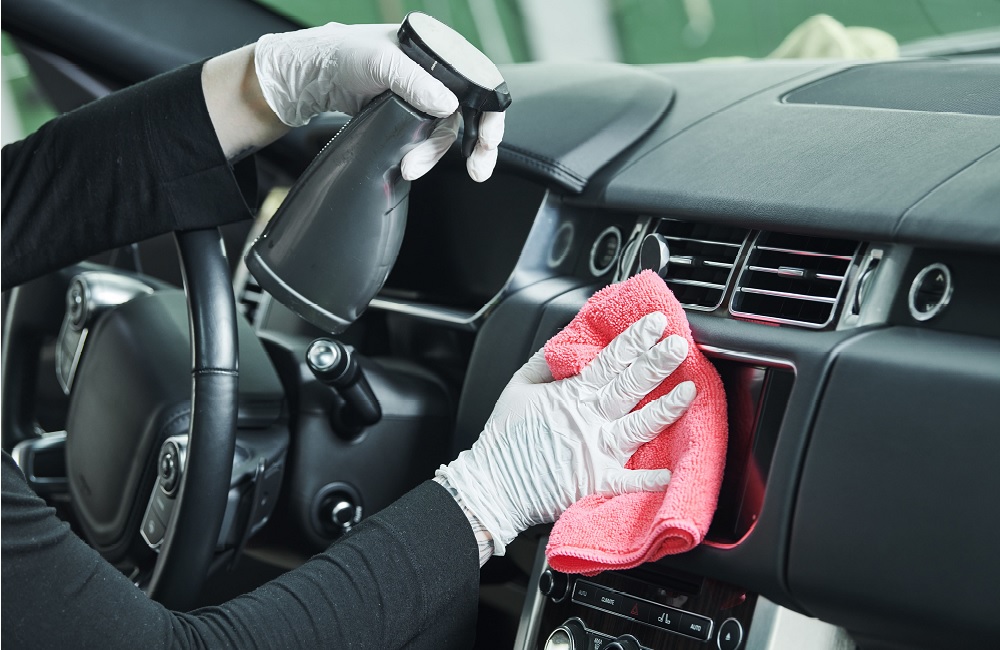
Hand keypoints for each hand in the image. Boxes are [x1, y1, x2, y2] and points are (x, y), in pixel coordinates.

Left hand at [254, 22, 503, 180]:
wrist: (314, 74)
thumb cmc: (344, 54)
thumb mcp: (380, 62)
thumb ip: (415, 82)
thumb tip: (448, 107)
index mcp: (439, 50)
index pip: (481, 81)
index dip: (491, 112)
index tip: (489, 139)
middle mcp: (437, 73)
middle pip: (471, 112)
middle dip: (477, 144)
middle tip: (477, 170)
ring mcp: (424, 96)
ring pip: (446, 132)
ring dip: (434, 154)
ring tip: (411, 167)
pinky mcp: (409, 116)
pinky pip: (427, 138)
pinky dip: (423, 155)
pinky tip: (411, 164)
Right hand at [437, 312, 695, 554]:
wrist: (493, 485)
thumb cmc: (504, 437)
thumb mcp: (518, 386)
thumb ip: (545, 362)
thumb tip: (568, 343)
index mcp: (571, 395)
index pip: (610, 360)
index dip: (635, 340)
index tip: (655, 323)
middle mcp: (588, 419)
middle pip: (630, 386)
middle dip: (657, 363)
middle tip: (679, 345)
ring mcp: (595, 450)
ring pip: (638, 426)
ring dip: (665, 409)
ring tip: (689, 392)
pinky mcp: (595, 481)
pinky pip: (626, 481)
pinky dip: (648, 479)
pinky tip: (670, 472)